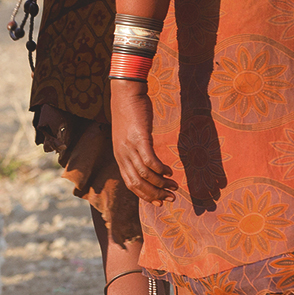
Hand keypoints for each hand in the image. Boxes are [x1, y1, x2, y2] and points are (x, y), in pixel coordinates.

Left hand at [111, 79, 174, 203]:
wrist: (126, 92)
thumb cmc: (129, 112)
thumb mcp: (127, 136)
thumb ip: (134, 150)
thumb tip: (146, 162)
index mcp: (119, 156)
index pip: (131, 184)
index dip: (145, 196)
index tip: (159, 202)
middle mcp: (122, 154)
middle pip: (138, 183)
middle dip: (155, 194)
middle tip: (171, 198)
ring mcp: (130, 147)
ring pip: (145, 174)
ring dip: (161, 183)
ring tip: (174, 186)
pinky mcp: (139, 138)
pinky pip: (150, 160)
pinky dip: (160, 169)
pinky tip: (169, 171)